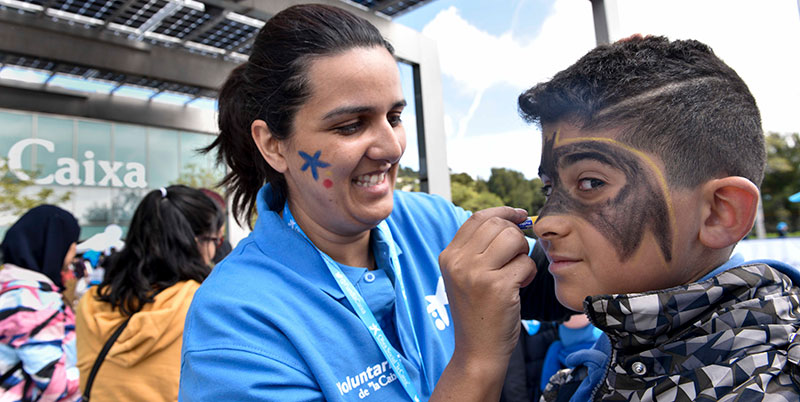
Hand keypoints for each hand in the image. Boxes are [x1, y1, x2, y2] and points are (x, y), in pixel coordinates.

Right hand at [435, 206, 535, 397]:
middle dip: (516, 236)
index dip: (503, 212)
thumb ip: (479, 248)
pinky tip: (519, 287)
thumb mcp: (467, 276)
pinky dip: (529, 273)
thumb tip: (511, 218)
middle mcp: (458, 262)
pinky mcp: (497, 287)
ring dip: (523, 253)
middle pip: (497, 225)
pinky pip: (525, 263)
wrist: (477, 350)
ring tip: (517, 272)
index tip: (520, 215)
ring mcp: (476, 274)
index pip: (478, 218)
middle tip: (518, 256)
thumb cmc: (479, 312)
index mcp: (449, 256)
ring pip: (513, 239)